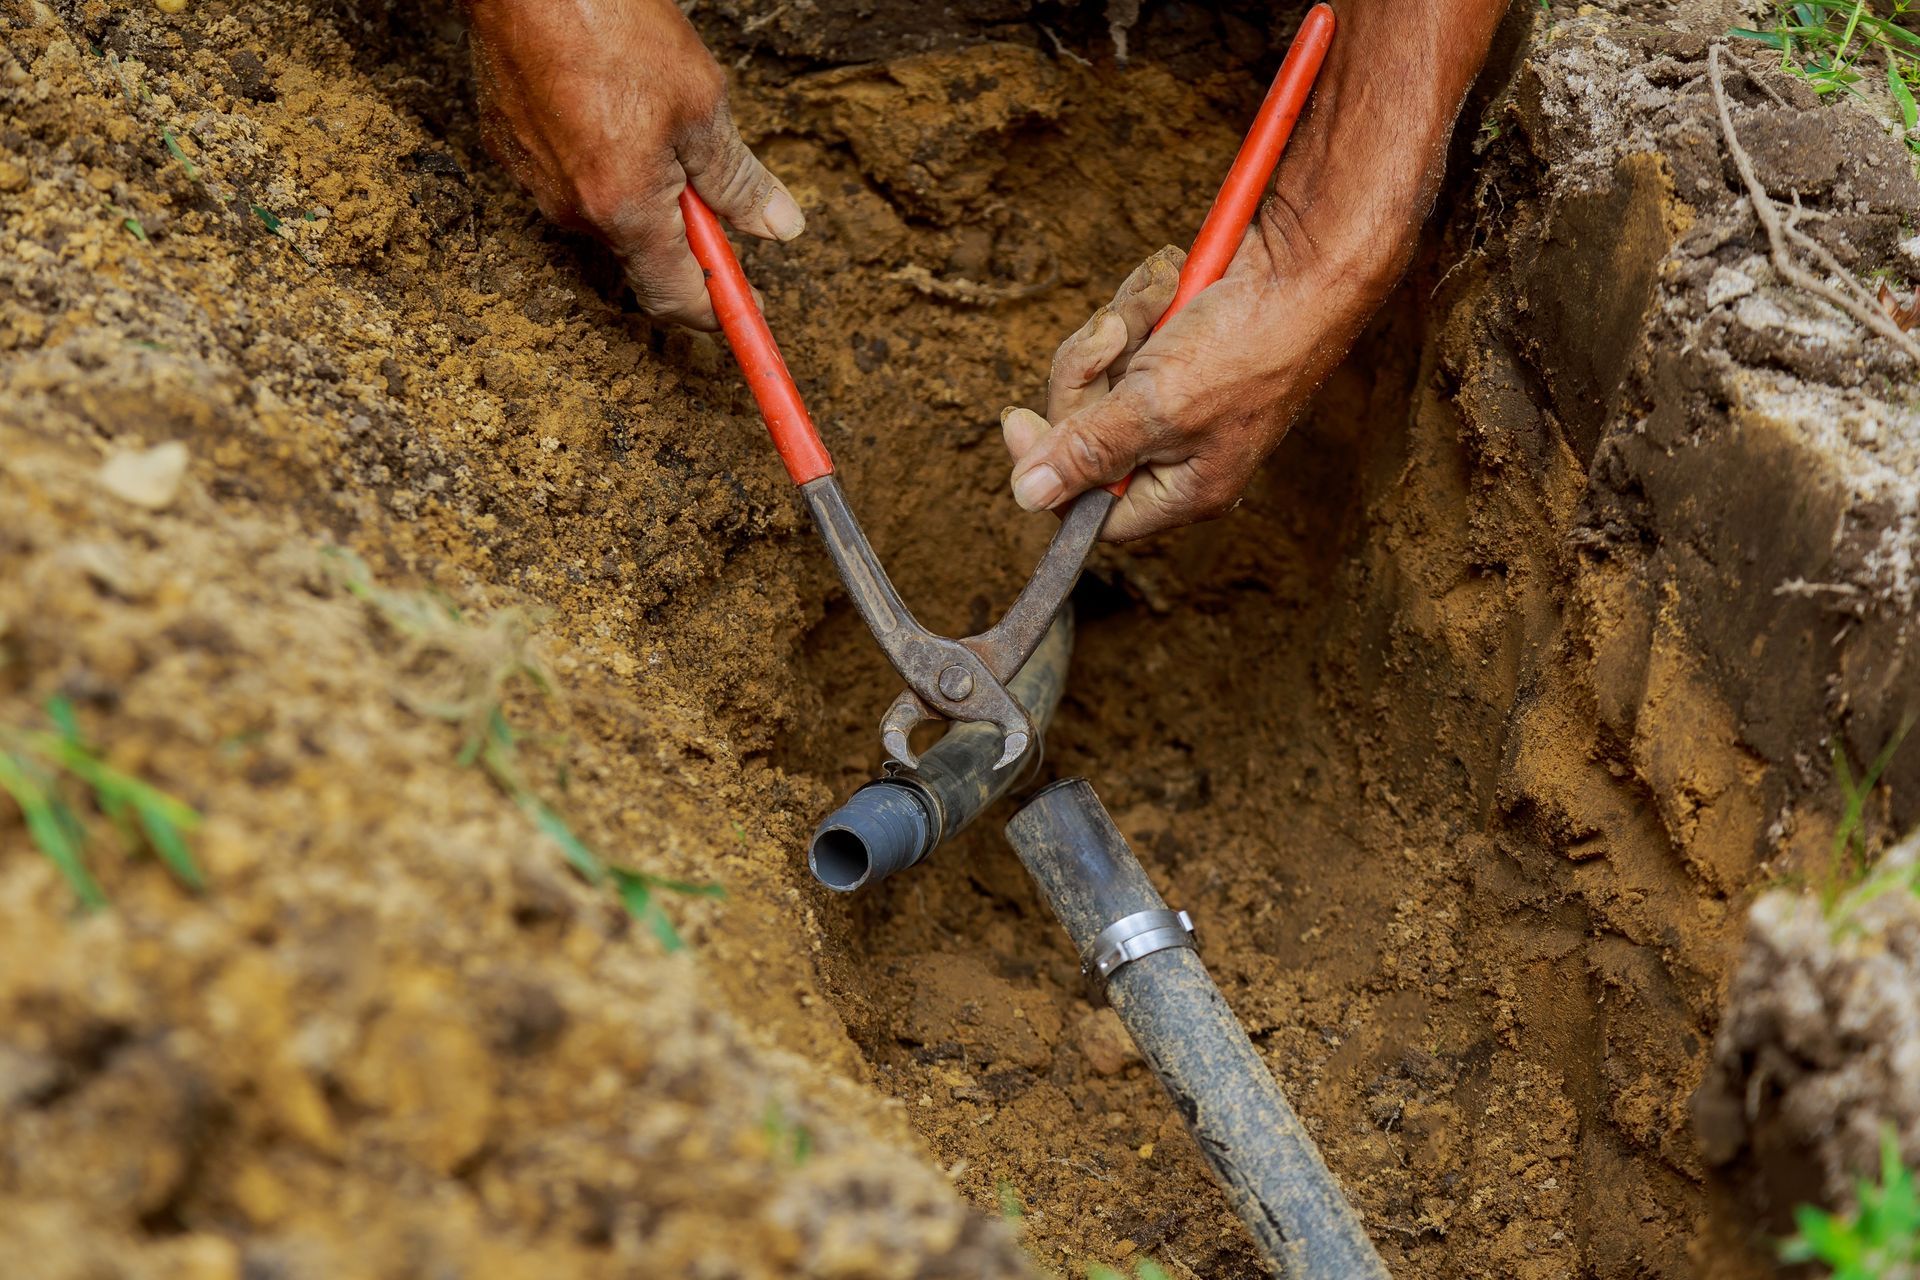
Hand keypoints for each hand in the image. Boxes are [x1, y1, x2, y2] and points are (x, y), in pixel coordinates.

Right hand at [463, 0, 804, 328]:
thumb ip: (738, 179)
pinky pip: (568, 170)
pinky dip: (600, 154)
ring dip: (641, 181)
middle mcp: (570, 209)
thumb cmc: (612, 24)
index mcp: (623, 209)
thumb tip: (778, 227)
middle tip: (710, 174)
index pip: (674, 297)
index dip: (716, 308)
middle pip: (642, 248)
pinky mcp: (507, 144)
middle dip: (683, 226)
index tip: (745, 307)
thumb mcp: (702, 105)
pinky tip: (610, 100)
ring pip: (605, 205)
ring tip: (653, 112)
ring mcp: (530, 178)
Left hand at [1001, 0, 1507, 540]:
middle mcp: (1175, 451)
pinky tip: (1168, 286)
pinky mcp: (1170, 350)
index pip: (1088, 510)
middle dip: (1089, 375)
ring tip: (1157, 304)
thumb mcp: (1156, 406)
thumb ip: (1088, 453)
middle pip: (1081, 437)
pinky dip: (1138, 304)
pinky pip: (1122, 334)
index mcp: (1180, 490)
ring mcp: (1171, 398)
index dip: (1049, 470)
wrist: (1303, 264)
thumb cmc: (1248, 344)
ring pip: (1096, 377)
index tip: (1019, 419)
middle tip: (1114, 342)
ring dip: (1117, 328)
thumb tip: (1027, 496)